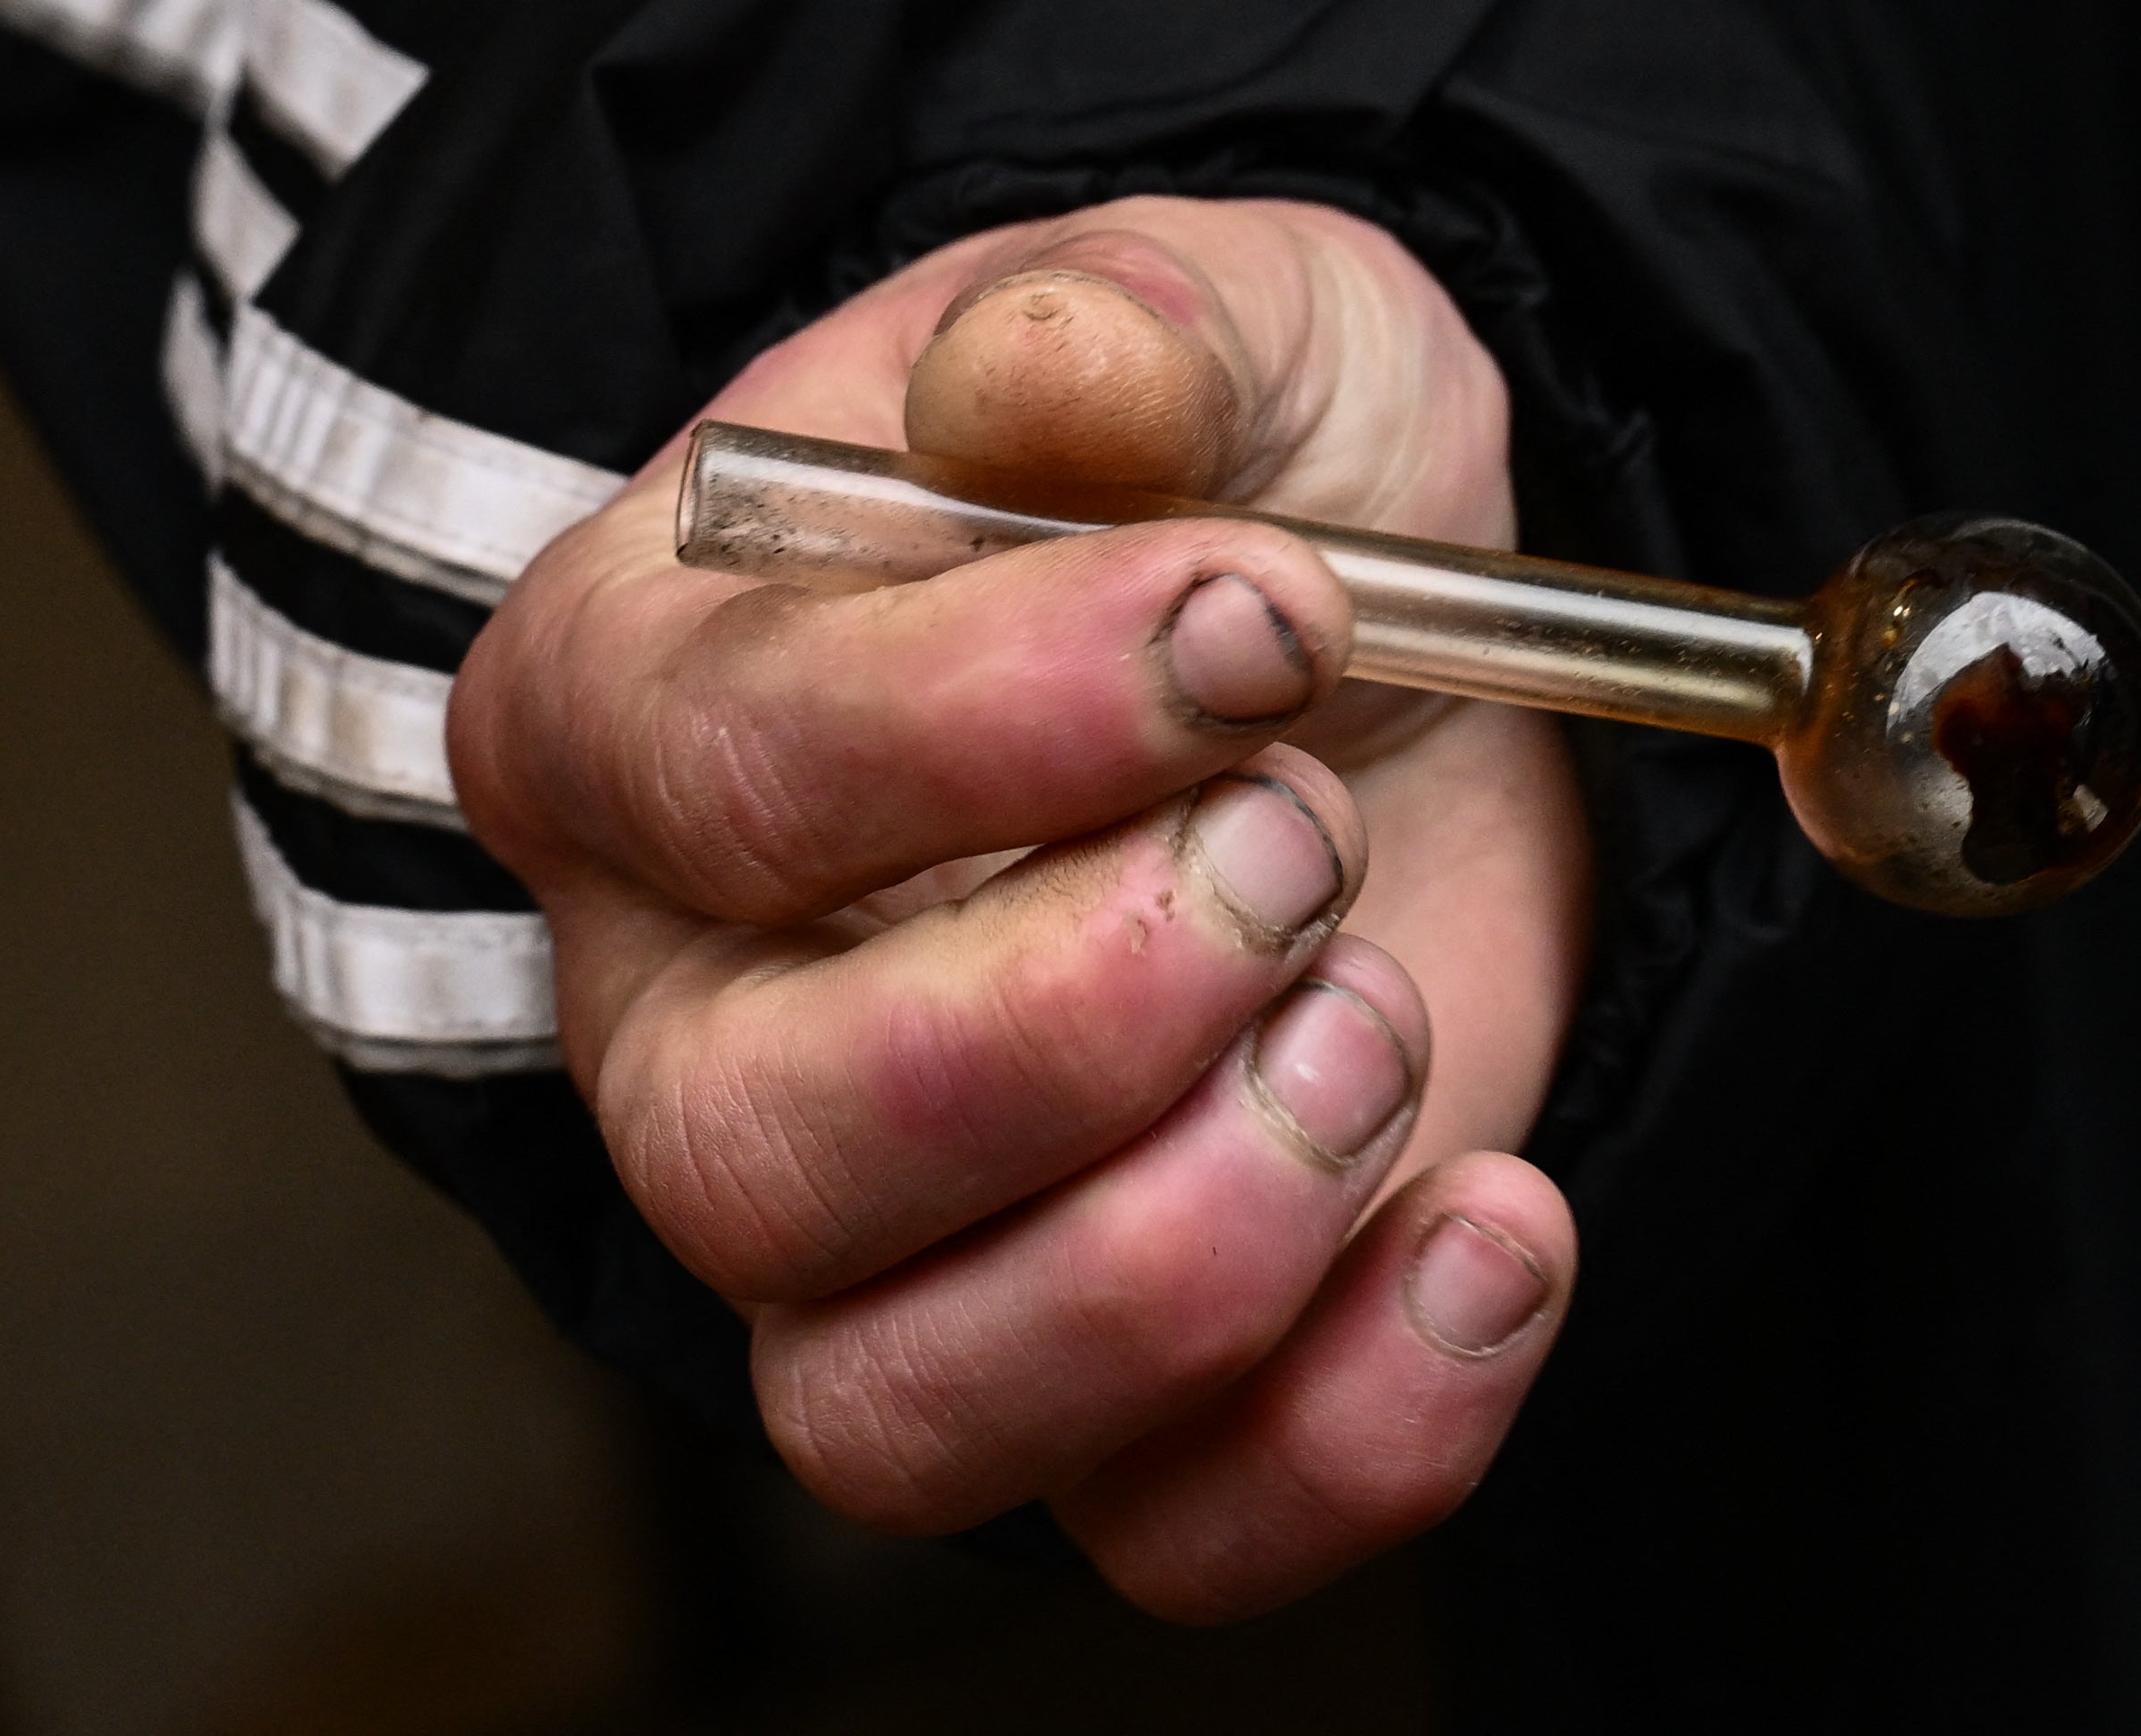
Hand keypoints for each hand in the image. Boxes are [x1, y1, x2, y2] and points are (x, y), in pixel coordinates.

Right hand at [449, 197, 1588, 1620]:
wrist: (1379, 670)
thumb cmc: (1237, 495)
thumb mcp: (1214, 332)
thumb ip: (1122, 341)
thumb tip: (1052, 387)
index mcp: (648, 720)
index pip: (715, 776)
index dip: (998, 717)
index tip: (1262, 622)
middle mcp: (703, 1019)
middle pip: (761, 1158)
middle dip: (1085, 1016)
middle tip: (1301, 844)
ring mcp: (881, 1244)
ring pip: (903, 1411)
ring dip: (1201, 1245)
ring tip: (1377, 1027)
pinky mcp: (1103, 1379)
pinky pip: (1159, 1534)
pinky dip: (1356, 1429)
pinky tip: (1492, 1223)